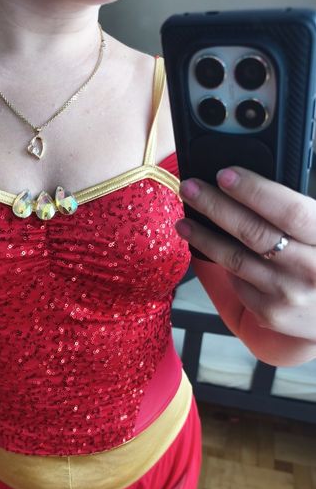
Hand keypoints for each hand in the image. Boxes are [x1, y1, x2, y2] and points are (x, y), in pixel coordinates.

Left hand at [176, 167, 315, 341]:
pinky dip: (224, 264)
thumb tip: (251, 189)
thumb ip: (299, 216)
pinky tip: (211, 250)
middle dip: (216, 206)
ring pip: (236, 260)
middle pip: (253, 233)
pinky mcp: (270, 313)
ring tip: (185, 222)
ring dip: (204, 238)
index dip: (254, 191)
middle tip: (190, 188)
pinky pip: (239, 282)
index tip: (225, 175)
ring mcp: (287, 294)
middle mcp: (309, 269)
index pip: (288, 211)